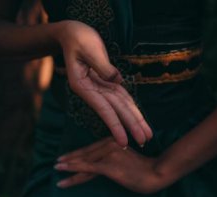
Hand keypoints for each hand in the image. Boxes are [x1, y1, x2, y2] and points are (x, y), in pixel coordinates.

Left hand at [54, 137, 166, 193]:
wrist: (156, 173)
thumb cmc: (145, 170)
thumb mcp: (129, 161)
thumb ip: (117, 160)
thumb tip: (107, 167)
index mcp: (114, 142)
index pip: (92, 149)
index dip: (79, 154)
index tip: (68, 157)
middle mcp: (110, 144)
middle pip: (86, 154)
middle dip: (70, 159)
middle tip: (57, 162)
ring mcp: (109, 154)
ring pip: (84, 161)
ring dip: (68, 165)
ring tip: (56, 168)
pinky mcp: (108, 165)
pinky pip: (87, 168)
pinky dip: (73, 169)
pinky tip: (63, 171)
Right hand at [57, 20, 152, 146]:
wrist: (71, 33)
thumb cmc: (78, 38)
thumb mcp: (89, 49)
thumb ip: (103, 66)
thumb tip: (117, 81)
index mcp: (82, 86)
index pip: (103, 109)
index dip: (115, 126)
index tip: (123, 142)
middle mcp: (91, 91)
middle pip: (115, 110)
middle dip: (130, 126)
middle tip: (144, 142)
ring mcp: (99, 87)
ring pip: (120, 105)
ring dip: (133, 120)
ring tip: (146, 135)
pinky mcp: (106, 81)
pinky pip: (121, 96)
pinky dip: (131, 107)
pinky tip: (139, 118)